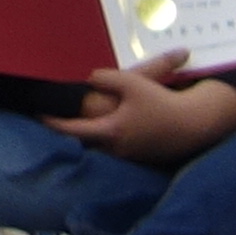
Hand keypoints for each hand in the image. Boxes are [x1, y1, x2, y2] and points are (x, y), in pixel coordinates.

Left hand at [52, 55, 235, 162]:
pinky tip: (113, 129)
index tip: (40, 116)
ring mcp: (133, 155)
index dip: (54, 123)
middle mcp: (119, 148)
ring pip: (104, 147)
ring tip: (83, 124)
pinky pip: (121, 149)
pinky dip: (111, 140)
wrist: (195, 123)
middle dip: (73, 133)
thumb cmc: (161, 101)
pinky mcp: (146, 156)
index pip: (74, 130)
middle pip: (87, 142)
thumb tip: (89, 79)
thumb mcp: (131, 81)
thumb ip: (104, 78)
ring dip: (93, 137)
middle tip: (58, 121)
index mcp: (111, 131)